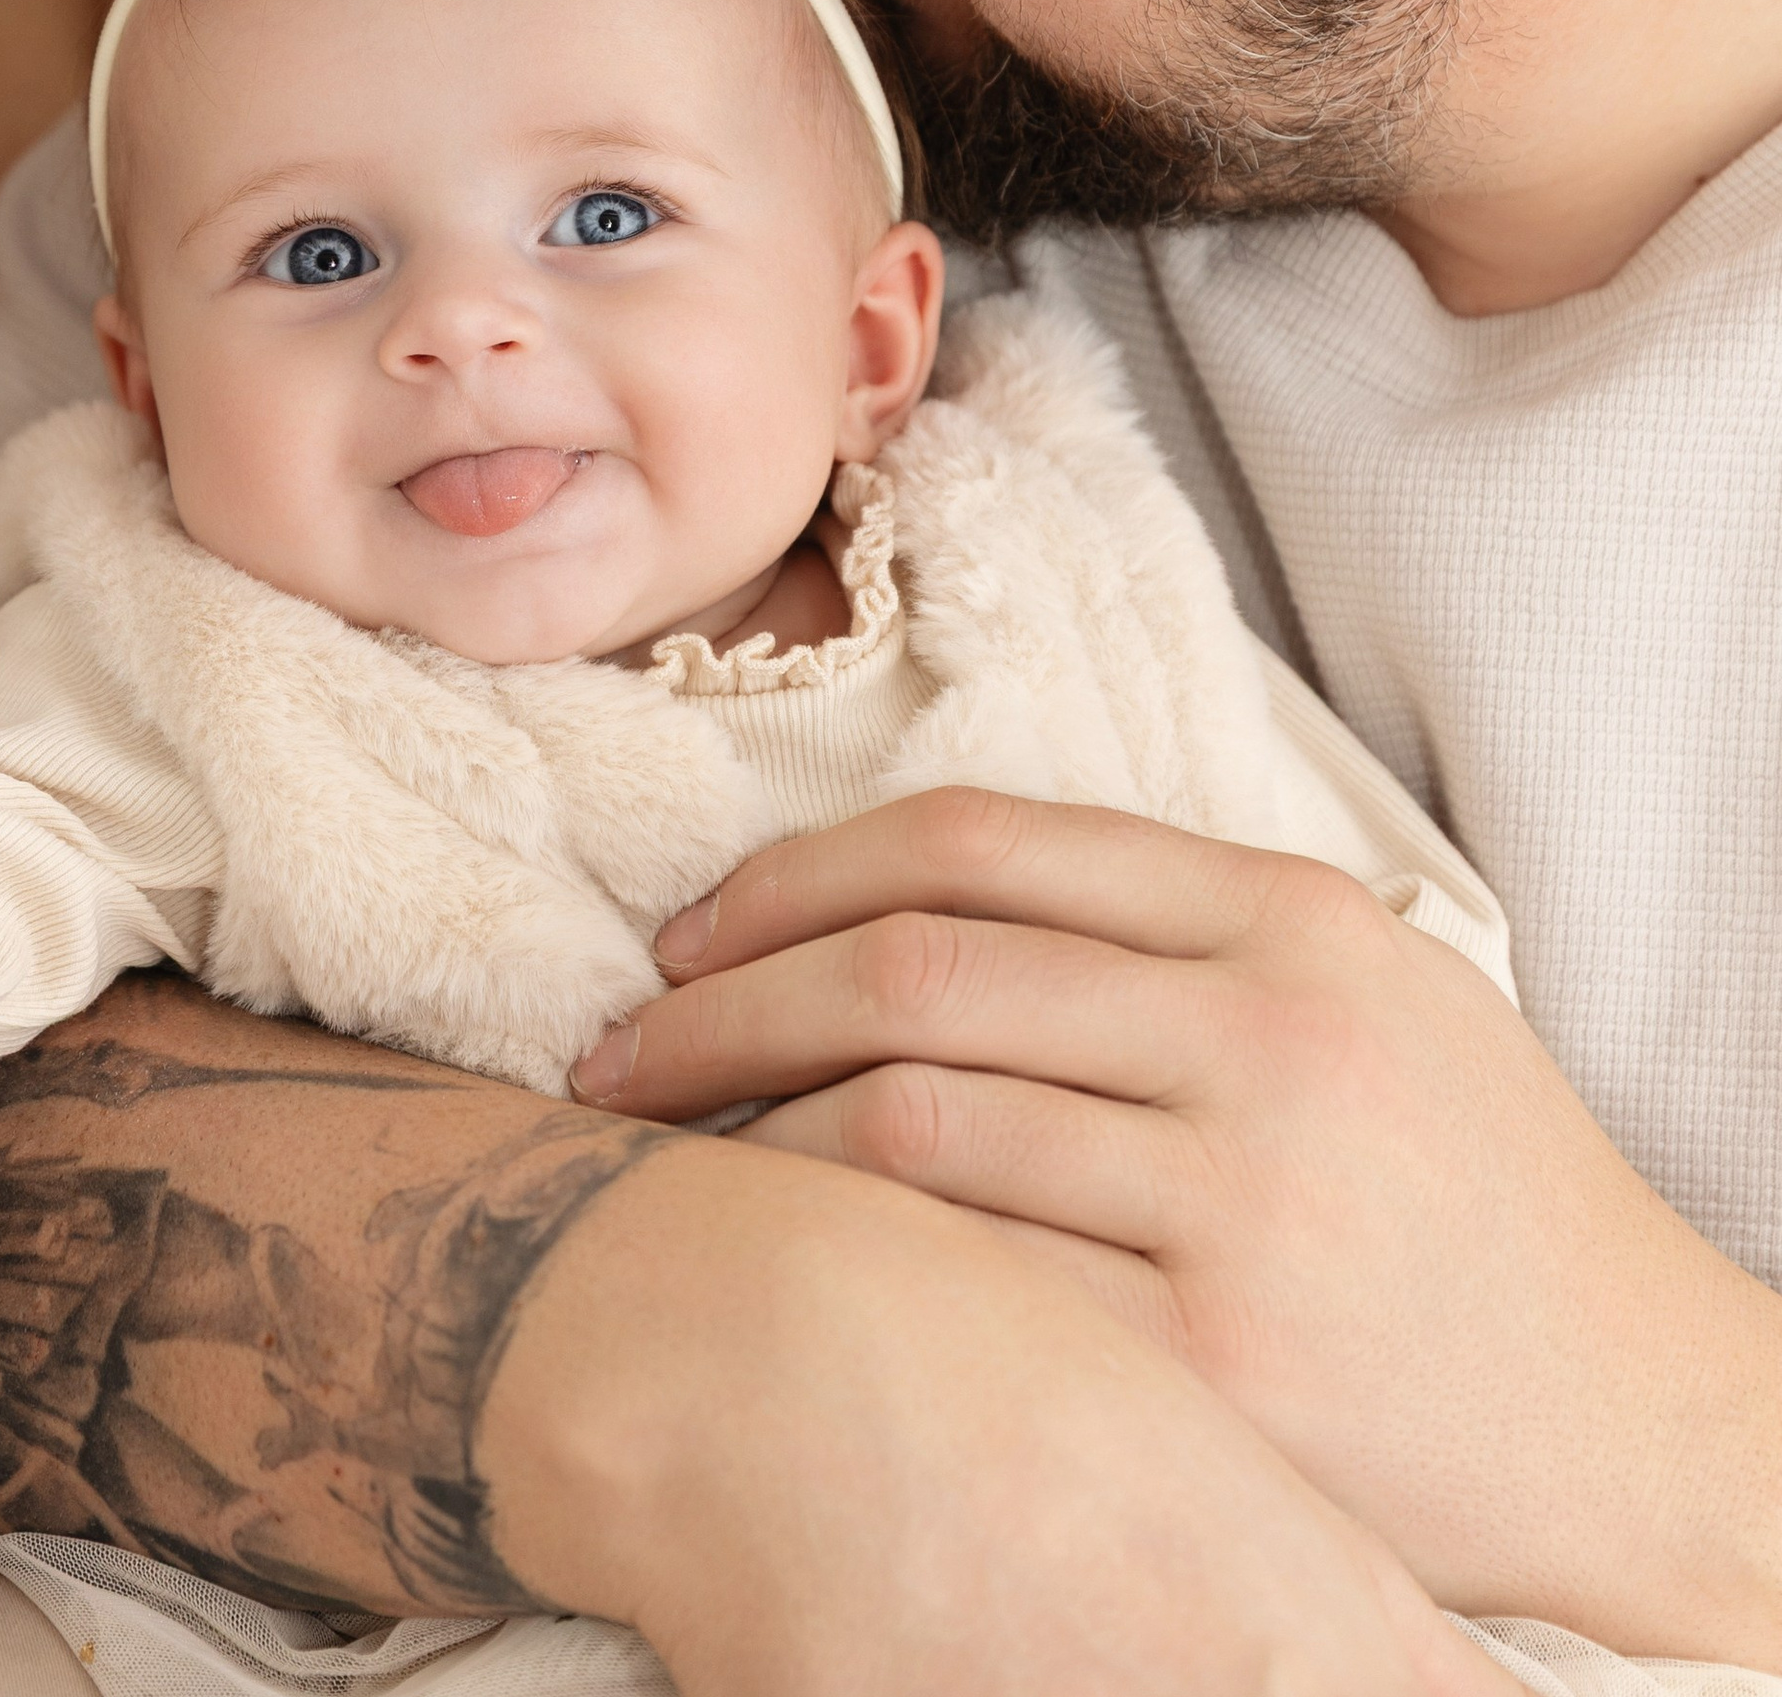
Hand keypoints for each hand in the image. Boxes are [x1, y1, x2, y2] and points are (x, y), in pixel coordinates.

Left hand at [569, 787, 1781, 1661]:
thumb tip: (915, 892)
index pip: (974, 840)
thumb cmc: (1473, 1197)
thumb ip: (1170, 927)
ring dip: (741, 1135)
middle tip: (617, 1048)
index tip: (689, 929)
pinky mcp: (1223, 1363)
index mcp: (1282, 918)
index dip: (792, 874)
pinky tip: (767, 1268)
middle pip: (911, 969)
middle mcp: (1262, 1031)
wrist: (1649, 1427)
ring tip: (656, 1158)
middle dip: (720, 1003)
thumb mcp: (1366, 994)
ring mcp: (1244, 1196)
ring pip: (907, 1121)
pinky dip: (835, 1261)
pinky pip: (968, 1281)